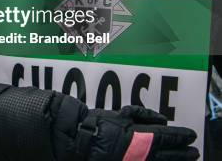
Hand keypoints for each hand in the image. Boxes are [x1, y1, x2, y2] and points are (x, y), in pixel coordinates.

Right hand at [52, 95, 198, 160]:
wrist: (78, 139)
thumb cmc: (96, 125)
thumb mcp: (120, 114)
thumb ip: (142, 116)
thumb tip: (161, 119)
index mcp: (139, 137)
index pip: (167, 137)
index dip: (180, 136)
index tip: (190, 135)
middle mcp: (140, 153)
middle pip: (169, 154)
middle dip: (183, 153)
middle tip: (194, 151)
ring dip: (175, 160)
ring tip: (185, 159)